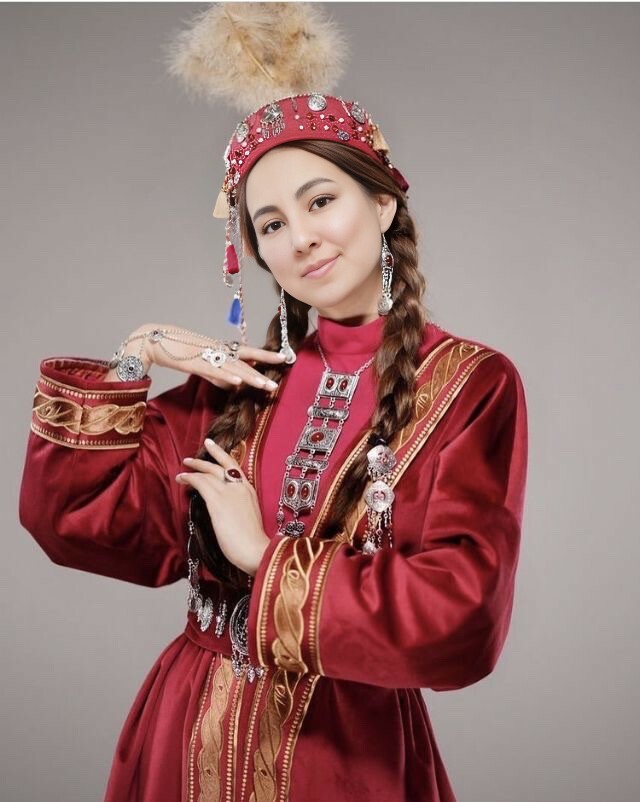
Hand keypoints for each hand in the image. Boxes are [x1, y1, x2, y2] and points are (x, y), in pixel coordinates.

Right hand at [106, 322, 286, 391]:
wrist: (153, 340)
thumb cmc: (177, 352)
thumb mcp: (202, 367)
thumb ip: (218, 377)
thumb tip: (234, 387)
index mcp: (220, 350)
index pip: (248, 353)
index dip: (265, 356)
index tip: (284, 358)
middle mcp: (217, 350)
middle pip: (245, 362)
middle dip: (263, 372)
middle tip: (278, 383)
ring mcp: (206, 355)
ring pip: (232, 368)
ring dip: (250, 378)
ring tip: (266, 386)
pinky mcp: (194, 362)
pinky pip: (213, 371)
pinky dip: (226, 377)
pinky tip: (238, 383)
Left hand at [176, 438, 269, 575]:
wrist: (255, 550)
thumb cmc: (252, 542)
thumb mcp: (248, 517)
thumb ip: (237, 508)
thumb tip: (224, 510)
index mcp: (249, 491)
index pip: (234, 467)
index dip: (222, 456)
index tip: (212, 447)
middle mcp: (240, 487)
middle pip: (220, 465)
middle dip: (205, 457)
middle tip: (191, 457)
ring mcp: (229, 492)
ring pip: (208, 472)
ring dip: (194, 468)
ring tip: (183, 468)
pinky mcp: (217, 500)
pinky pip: (200, 482)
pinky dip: (190, 478)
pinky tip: (182, 478)